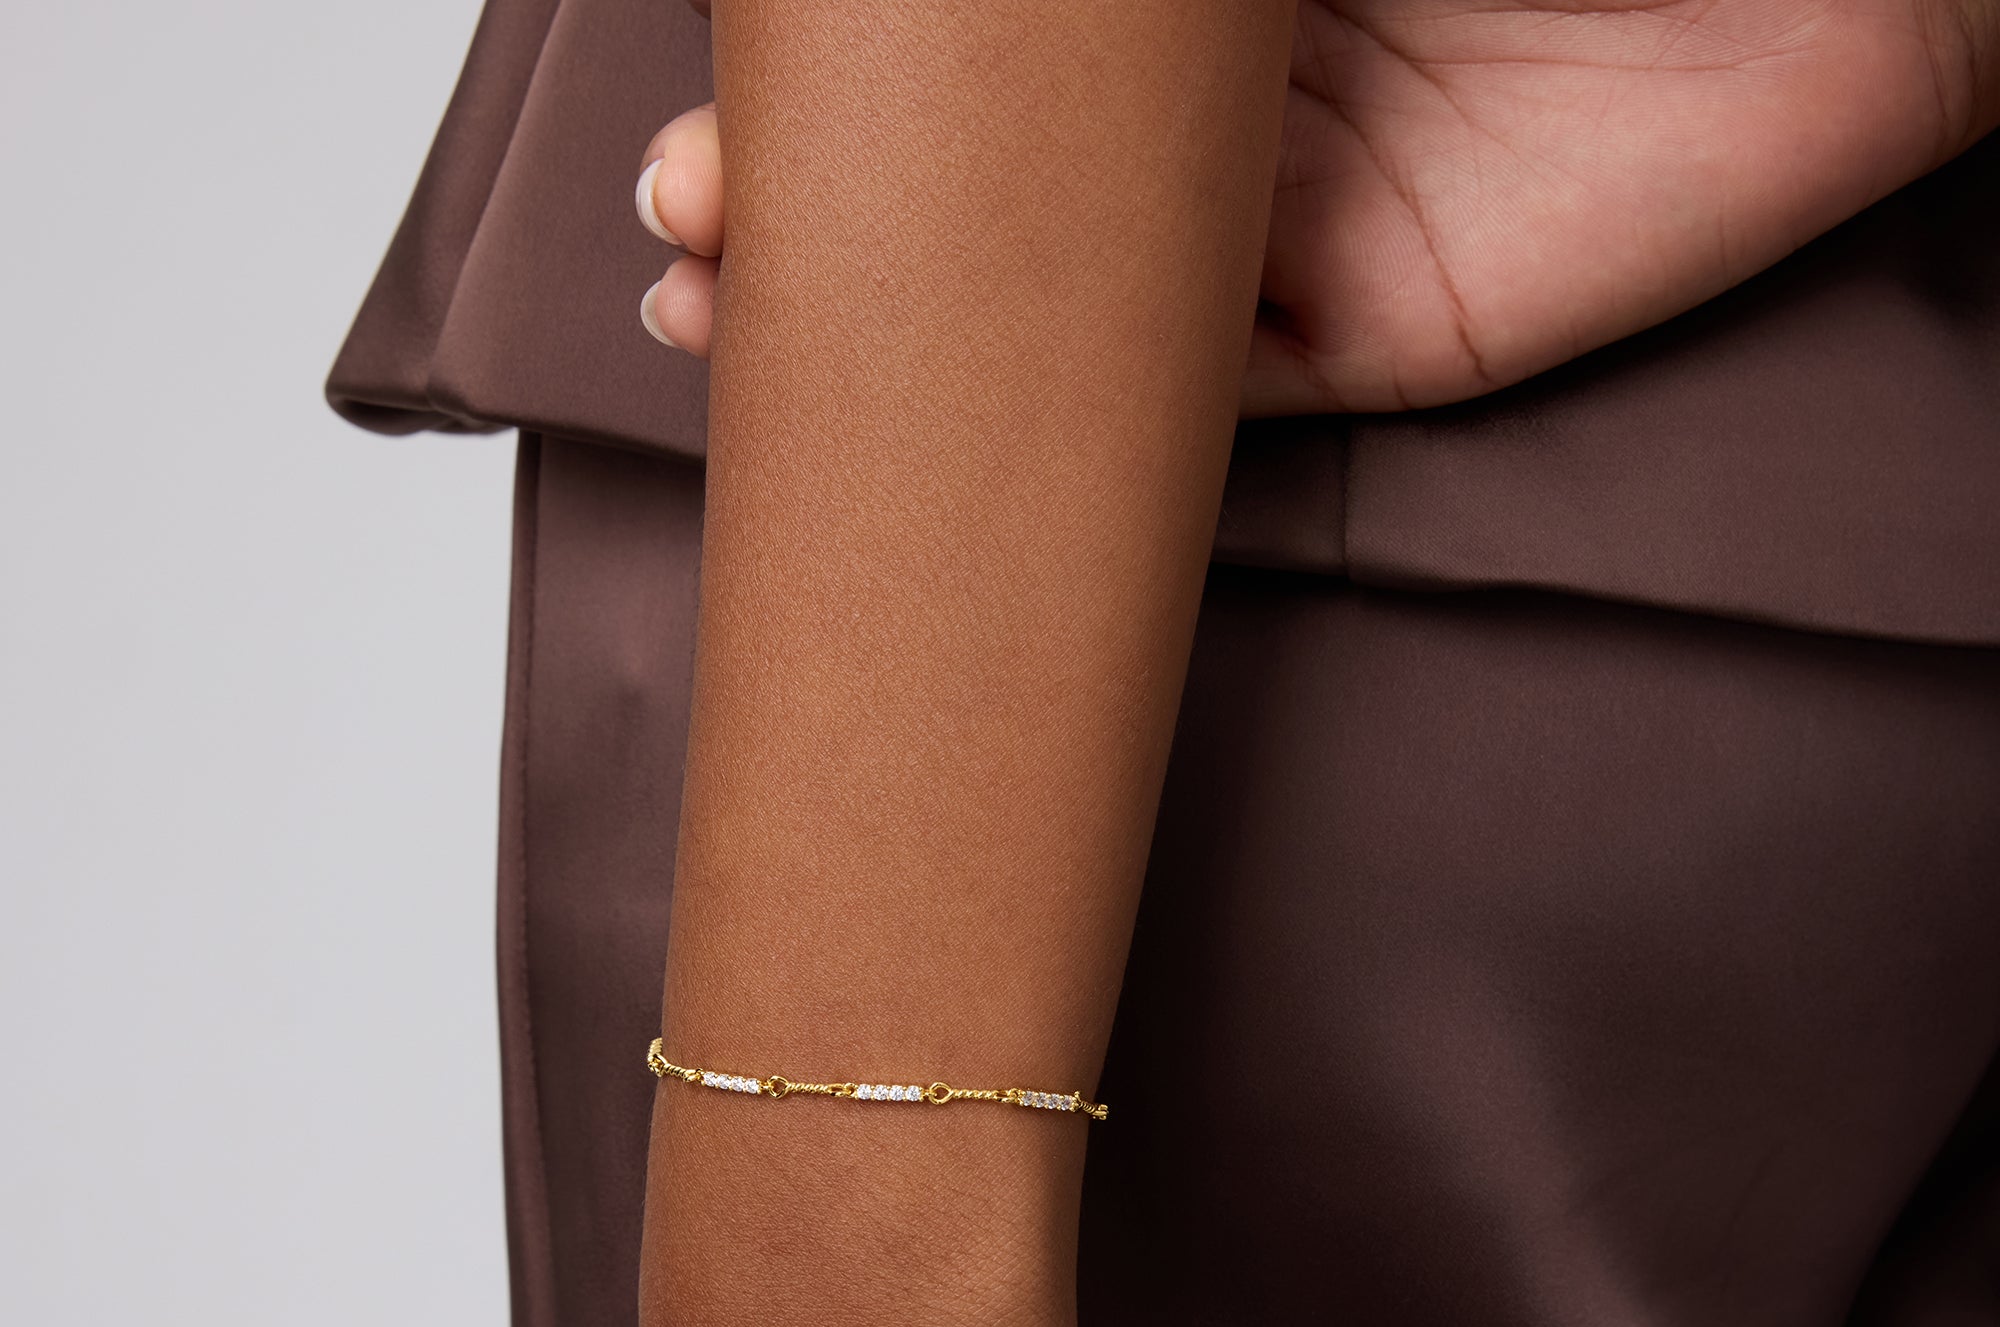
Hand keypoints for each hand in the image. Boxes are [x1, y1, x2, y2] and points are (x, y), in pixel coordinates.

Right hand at [638, 0, 1998, 410]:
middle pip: (990, 211)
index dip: (839, 114)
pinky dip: (1071, 436)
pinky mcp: (1369, 348)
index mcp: (1188, 17)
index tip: (706, 137)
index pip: (988, 84)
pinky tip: (955, 437)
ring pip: (1060, 328)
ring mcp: (1288, 238)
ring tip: (746, 336)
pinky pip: (1196, 410)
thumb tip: (958, 2)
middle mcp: (1224, 120)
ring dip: (911, 352)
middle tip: (688, 256)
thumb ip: (1139, 6)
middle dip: (829, 234)